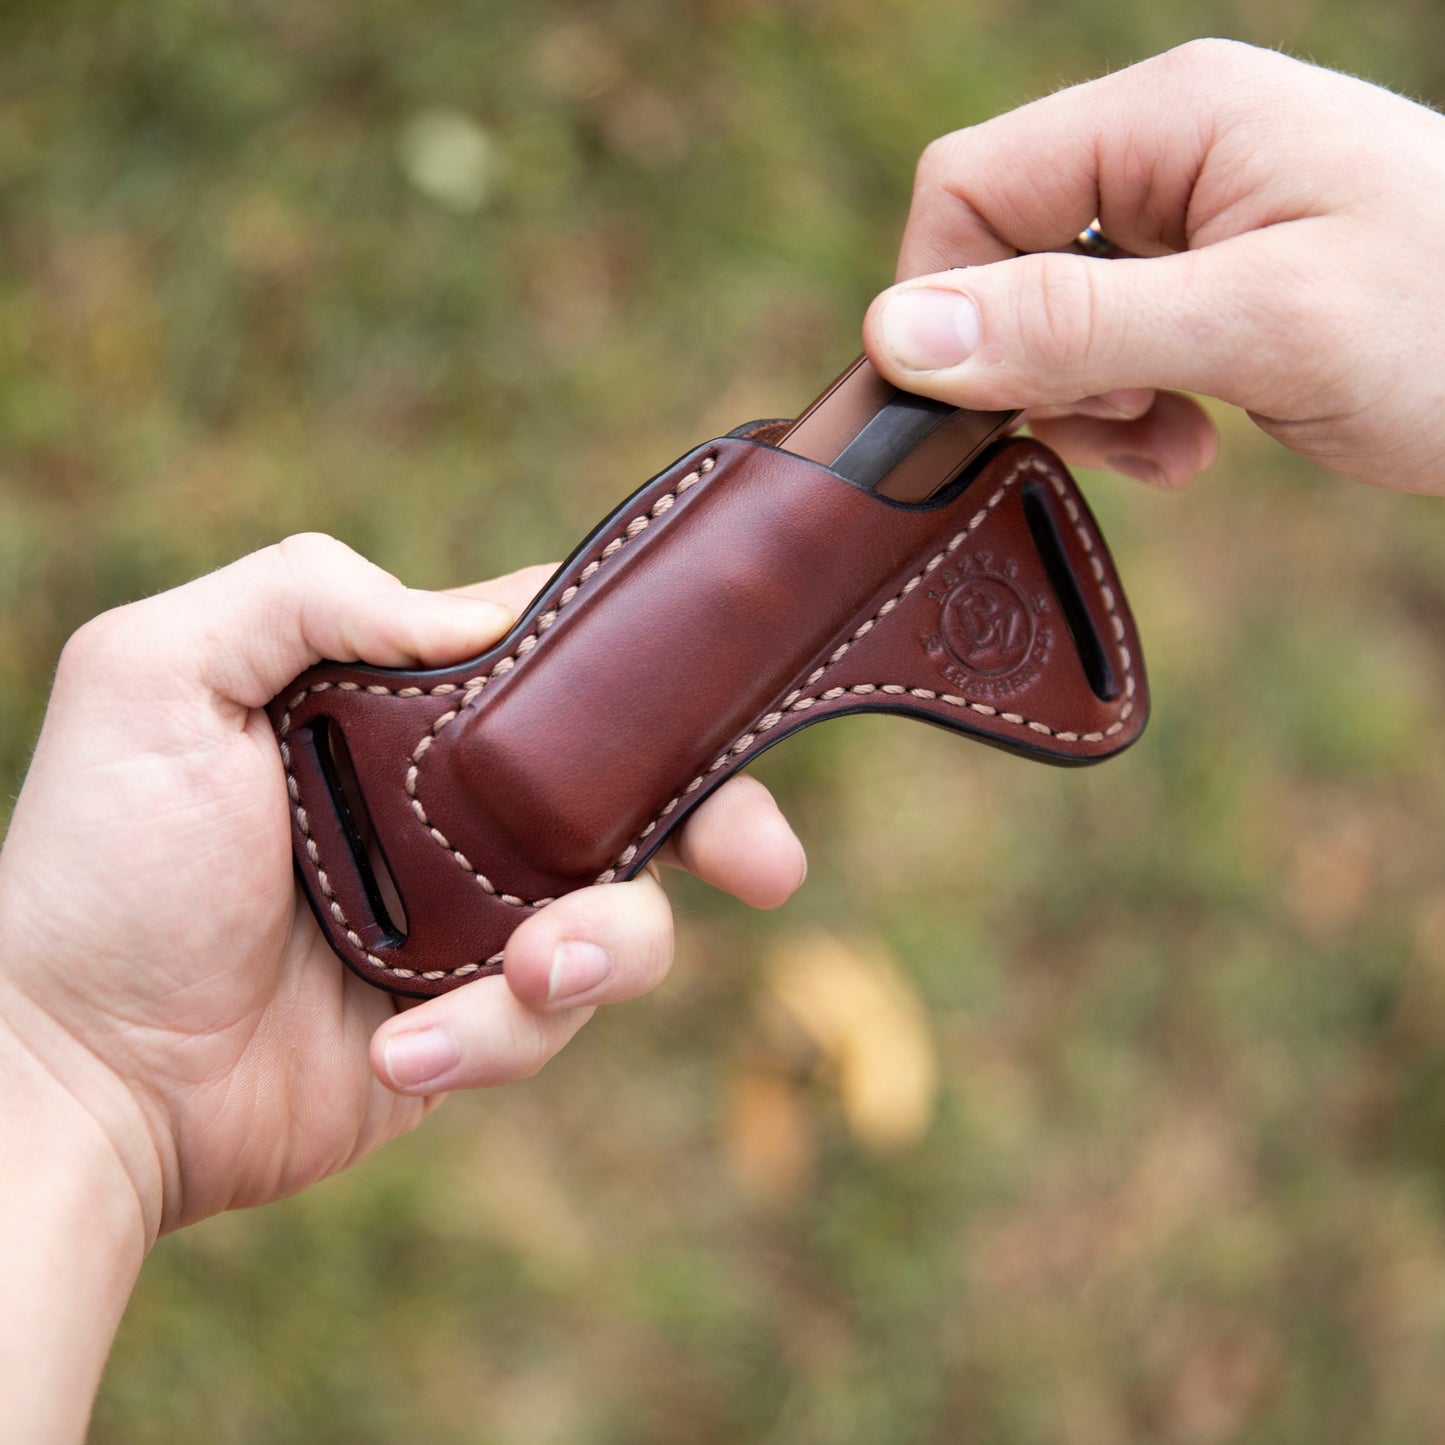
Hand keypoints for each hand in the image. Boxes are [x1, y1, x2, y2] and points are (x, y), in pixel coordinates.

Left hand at [0, 535, 806, 1245]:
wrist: (72, 1070)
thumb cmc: (102, 865)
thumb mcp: (156, 672)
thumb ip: (308, 593)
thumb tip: (482, 619)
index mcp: (407, 711)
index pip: (562, 667)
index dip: (651, 675)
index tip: (728, 695)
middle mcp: (460, 808)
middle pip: (640, 795)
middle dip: (722, 822)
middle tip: (766, 864)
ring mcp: (477, 919)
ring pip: (623, 920)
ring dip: (600, 950)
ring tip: (523, 978)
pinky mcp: (475, 1022)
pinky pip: (545, 1024)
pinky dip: (487, 1037)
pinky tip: (393, 1050)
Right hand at [863, 39, 1444, 493]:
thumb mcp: (1256, 324)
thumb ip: (1071, 325)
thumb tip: (896, 332)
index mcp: (1170, 117)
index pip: (968, 186)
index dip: (947, 302)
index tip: (995, 402)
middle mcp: (1168, 155)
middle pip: (1000, 257)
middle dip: (1032, 364)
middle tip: (1122, 420)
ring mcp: (1191, 223)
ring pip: (1048, 318)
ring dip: (1083, 402)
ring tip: (1169, 442)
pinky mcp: (1210, 289)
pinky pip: (1107, 352)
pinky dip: (1127, 413)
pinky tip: (1190, 447)